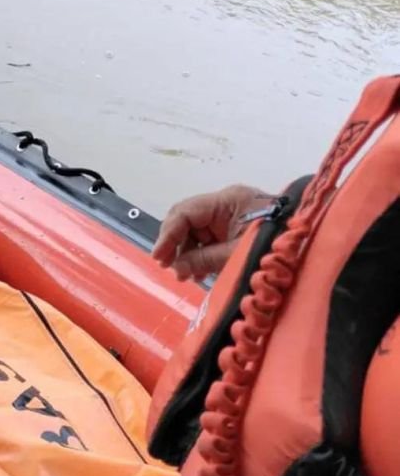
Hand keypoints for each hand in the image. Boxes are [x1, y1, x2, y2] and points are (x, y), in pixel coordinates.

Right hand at [152, 184, 273, 281]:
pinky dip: (199, 254)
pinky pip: (208, 237)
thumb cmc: (278, 245)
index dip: (168, 235)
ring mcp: (230, 214)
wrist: (315, 243)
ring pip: (195, 230)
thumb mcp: (238, 254)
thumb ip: (204, 259)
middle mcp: (225, 203)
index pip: (186, 212)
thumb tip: (176, 268)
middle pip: (186, 219)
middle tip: (169, 267)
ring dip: (186, 252)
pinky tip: (197, 271)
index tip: (160, 259)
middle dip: (174, 243)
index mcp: (227, 201)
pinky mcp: (235, 227)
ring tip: (186, 275)